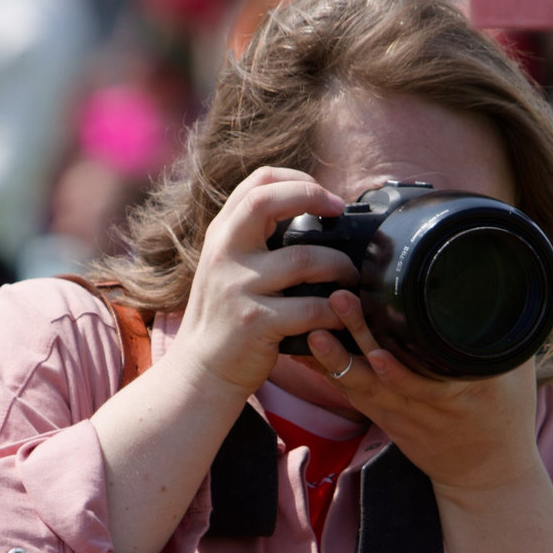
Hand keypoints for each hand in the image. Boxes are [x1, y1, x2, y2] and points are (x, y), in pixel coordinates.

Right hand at [163, 166, 355, 400]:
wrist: (202, 371)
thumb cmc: (226, 317)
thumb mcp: (227, 267)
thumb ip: (254, 239)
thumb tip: (309, 213)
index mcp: (222, 235)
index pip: (256, 184)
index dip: (296, 180)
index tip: (325, 197)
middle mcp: (225, 254)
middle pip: (266, 202)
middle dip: (312, 197)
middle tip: (339, 212)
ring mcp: (238, 288)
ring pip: (304, 259)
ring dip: (340, 267)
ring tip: (350, 279)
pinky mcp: (255, 322)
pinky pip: (311, 309)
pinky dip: (335, 312)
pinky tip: (341, 316)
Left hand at [300, 292, 541, 496]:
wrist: (488, 476)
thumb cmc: (506, 417)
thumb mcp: (516, 372)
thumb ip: (505, 333)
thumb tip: (503, 282)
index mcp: (464, 388)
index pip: (431, 357)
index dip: (403, 335)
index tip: (384, 306)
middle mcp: (429, 403)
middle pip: (386, 366)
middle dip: (361, 332)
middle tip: (341, 299)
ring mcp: (403, 415)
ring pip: (363, 384)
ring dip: (338, 356)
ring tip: (317, 329)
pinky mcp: (387, 421)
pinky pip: (354, 397)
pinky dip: (333, 375)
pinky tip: (311, 353)